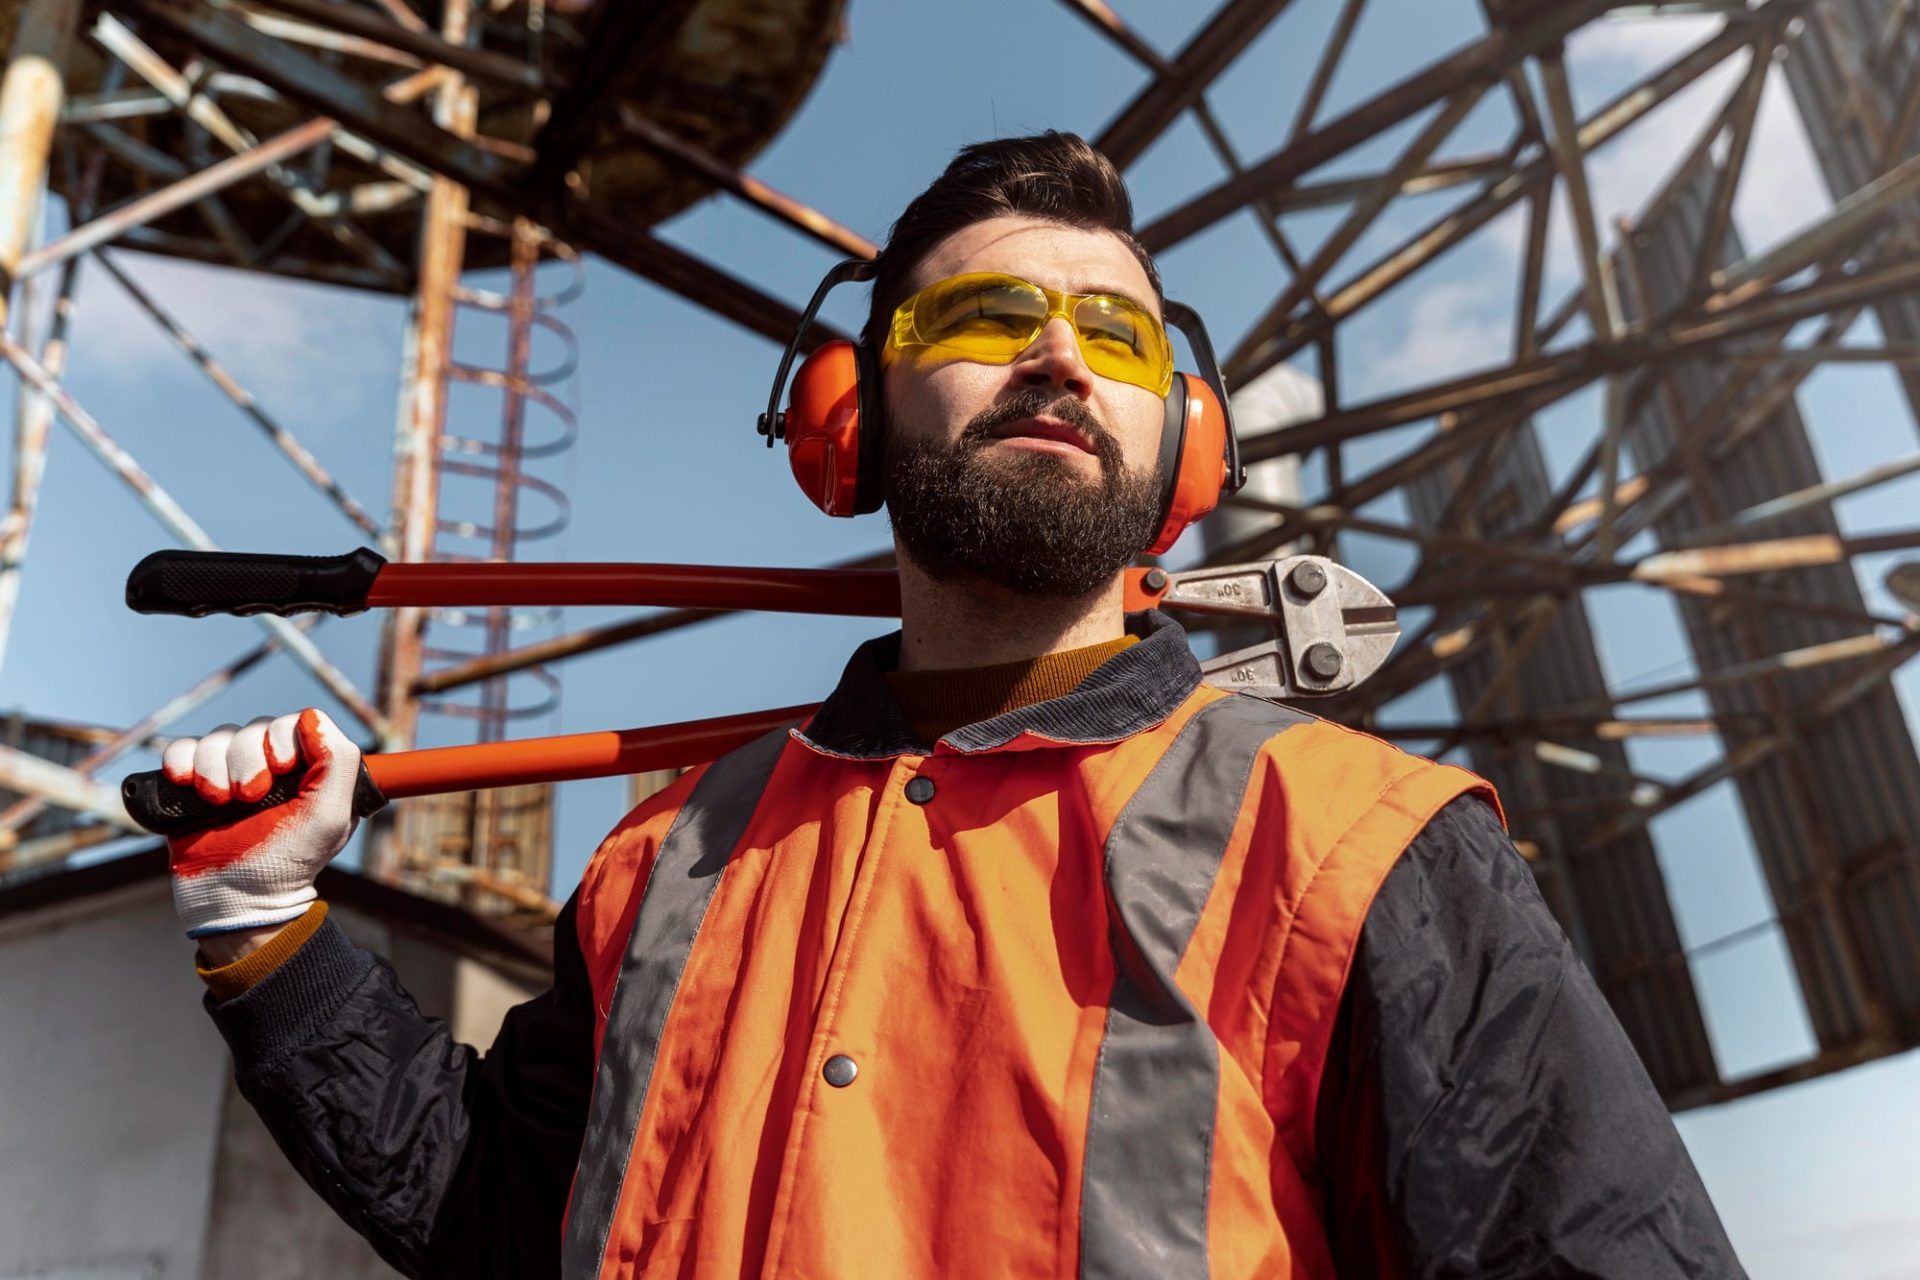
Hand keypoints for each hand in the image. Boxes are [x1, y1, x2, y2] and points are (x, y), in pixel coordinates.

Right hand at [165, 708, 360, 939]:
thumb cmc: (288, 862)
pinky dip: (182, 761)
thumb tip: (311, 717)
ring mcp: (230, 772)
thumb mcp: (330, 817)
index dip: (284, 738)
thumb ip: (338, 762)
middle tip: (249, 797)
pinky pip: (183, 748)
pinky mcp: (194, 782)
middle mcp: (270, 766)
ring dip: (216, 766)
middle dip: (249, 759)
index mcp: (308, 769)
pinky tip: (189, 785)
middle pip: (256, 726)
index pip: (297, 721)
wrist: (233, 897)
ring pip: (219, 736)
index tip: (282, 769)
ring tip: (220, 802)